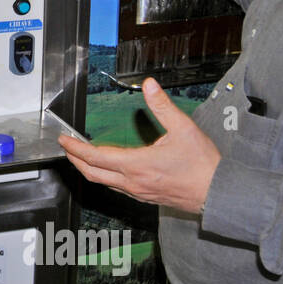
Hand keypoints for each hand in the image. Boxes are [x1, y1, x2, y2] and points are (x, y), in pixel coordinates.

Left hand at [58, 78, 219, 213]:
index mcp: (136, 165)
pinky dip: (104, 177)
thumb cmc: (203, 165)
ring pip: (103, 182)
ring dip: (88, 169)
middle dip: (75, 160)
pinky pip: (117, 188)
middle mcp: (132, 181)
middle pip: (92, 173)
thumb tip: (149, 85)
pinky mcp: (145, 197)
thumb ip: (163, 106)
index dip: (76, 148)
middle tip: (66, 148)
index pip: (95, 156)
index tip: (63, 139)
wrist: (218, 194)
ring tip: (81, 157)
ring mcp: (138, 192)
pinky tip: (108, 170)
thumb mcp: (184, 129)